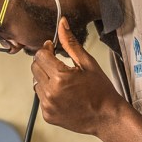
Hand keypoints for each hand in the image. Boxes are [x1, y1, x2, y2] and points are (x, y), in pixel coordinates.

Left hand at [31, 18, 125, 135]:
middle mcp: (51, 92)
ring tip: (64, 83)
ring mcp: (48, 106)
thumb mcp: (88, 63)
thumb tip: (62, 24)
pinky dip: (48, 94)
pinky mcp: (48, 116)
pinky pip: (41, 99)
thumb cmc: (101, 91)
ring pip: (36, 83)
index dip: (46, 49)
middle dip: (44, 63)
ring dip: (46, 79)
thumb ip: (71, 43)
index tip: (52, 49)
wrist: (107, 117)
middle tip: (59, 66)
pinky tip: (64, 95)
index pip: (40, 55)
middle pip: (35, 68)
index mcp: (61, 76)